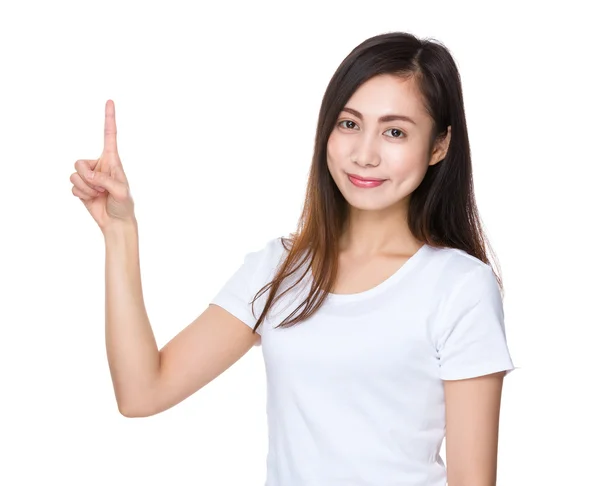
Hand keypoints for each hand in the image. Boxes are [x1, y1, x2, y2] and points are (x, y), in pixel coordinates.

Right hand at [71, 100, 134, 231]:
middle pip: (78, 162)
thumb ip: (106, 180)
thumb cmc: (123, 205)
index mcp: (112, 160)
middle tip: (101, 188)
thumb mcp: (121, 191)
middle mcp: (99, 164)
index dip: (109, 118)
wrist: (116, 222)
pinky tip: (92, 199)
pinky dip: (81, 195)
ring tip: (98, 194)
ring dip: (85, 188)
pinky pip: (72, 187)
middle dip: (87, 178)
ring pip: (74, 175)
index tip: (110, 101)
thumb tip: (89, 174)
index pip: (109, 135)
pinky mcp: (81, 187)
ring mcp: (89, 175)